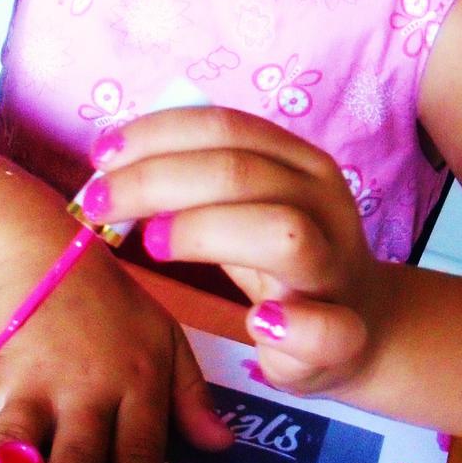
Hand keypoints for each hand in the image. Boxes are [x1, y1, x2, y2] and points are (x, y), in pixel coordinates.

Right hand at [0, 237, 231, 462]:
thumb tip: (222, 445)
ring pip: (16, 437)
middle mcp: (85, 386)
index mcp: (135, 381)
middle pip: (77, 454)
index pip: (139, 448)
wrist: (53, 249)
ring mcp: (34, 378)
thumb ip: (193, 395)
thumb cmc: (116, 305)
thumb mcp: (168, 339)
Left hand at [86, 106, 380, 397]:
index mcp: (300, 162)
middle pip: (240, 173)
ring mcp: (336, 267)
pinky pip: (328, 329)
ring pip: (282, 233)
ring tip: (155, 246)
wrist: (362, 329)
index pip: (225, 127)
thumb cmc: (280, 259)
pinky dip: (294, 326)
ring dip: (207, 232)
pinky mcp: (344, 335)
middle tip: (99, 205)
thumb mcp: (247, 205)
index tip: (101, 155)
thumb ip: (197, 178)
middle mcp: (323, 203)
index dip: (157, 134)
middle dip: (155, 182)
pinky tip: (258, 324)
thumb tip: (112, 161)